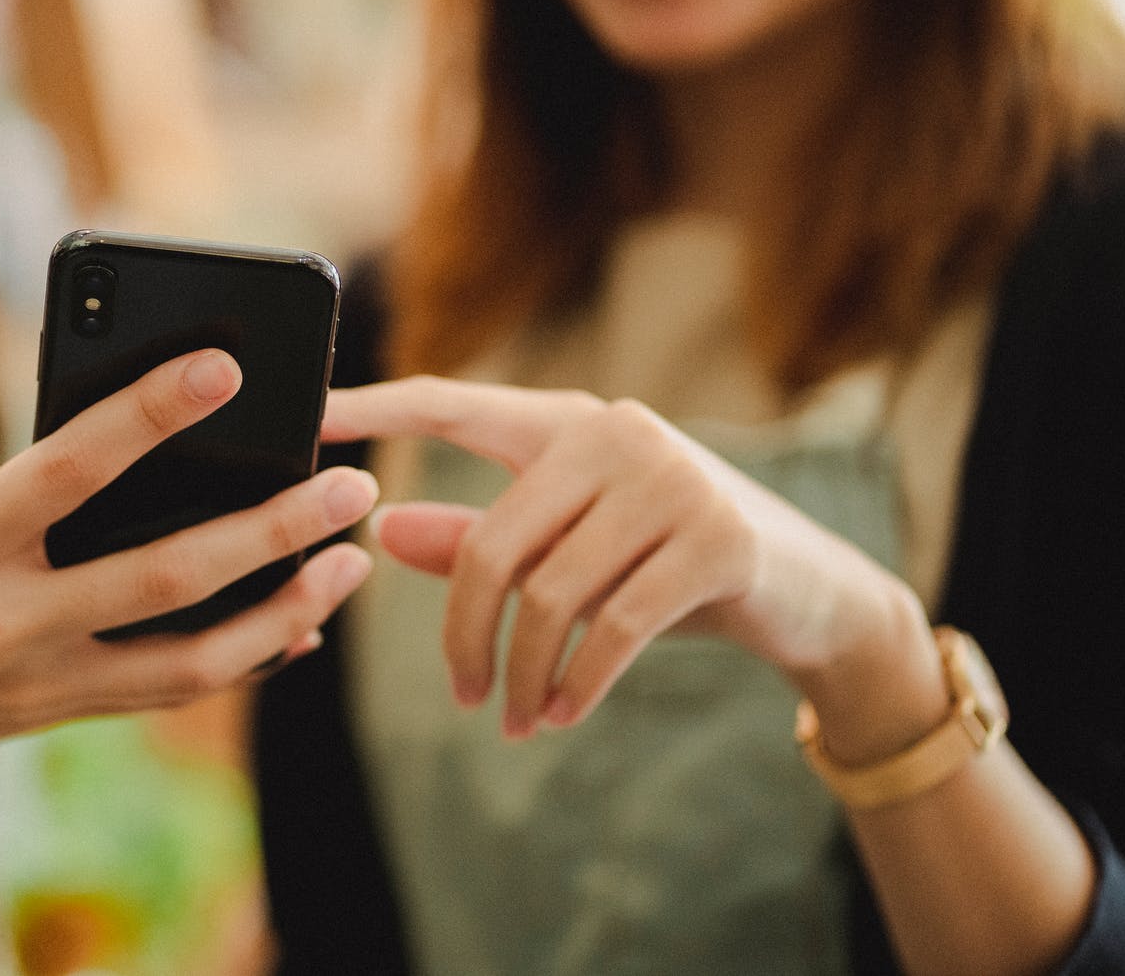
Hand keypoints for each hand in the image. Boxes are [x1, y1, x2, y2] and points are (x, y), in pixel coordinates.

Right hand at [0, 350, 377, 782]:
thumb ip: (19, 483)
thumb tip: (122, 472)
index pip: (74, 465)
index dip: (154, 410)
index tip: (226, 366)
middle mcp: (5, 619)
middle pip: (169, 574)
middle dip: (274, 528)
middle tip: (346, 484)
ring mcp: (34, 682)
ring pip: (189, 657)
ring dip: (283, 609)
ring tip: (345, 565)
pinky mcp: (47, 719)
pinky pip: (161, 691)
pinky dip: (235, 659)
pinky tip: (289, 627)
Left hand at [322, 376, 901, 737]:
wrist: (814, 595)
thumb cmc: (671, 567)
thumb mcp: (575, 551)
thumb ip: (480, 538)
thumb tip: (380, 527)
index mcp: (568, 423)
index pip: (453, 405)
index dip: (378, 408)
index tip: (311, 416)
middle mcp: (617, 432)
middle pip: (494, 541)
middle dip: (466, 634)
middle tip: (466, 696)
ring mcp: (673, 480)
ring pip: (551, 594)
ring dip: (524, 675)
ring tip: (518, 719)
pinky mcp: (717, 539)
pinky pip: (612, 628)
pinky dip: (576, 685)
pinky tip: (561, 714)